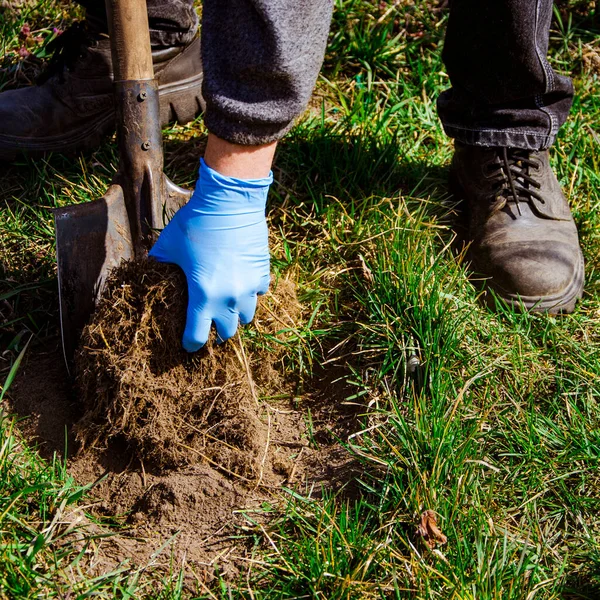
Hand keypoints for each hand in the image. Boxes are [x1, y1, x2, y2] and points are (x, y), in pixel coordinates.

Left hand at [149, 158, 271, 351]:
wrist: (230, 203)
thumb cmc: (197, 224)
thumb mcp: (169, 245)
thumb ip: (159, 265)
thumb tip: (149, 272)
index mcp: (203, 296)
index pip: (197, 336)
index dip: (190, 343)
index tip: (187, 344)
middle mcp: (229, 298)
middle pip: (227, 332)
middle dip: (217, 331)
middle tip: (209, 323)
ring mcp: (249, 287)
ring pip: (247, 316)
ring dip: (236, 315)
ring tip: (228, 306)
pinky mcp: (262, 274)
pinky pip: (259, 294)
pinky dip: (251, 294)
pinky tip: (241, 283)